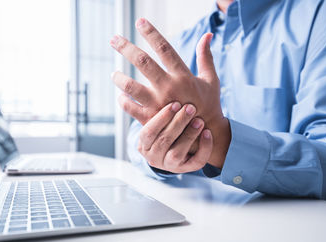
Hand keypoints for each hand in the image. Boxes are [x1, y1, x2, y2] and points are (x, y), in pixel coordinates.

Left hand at [111, 18, 230, 167]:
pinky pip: (130, 107)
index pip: (164, 48)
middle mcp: (169, 88)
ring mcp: (158, 104)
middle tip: (114, 39)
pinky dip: (123, 100)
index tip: (140, 22)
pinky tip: (121, 96)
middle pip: (143, 62)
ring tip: (114, 73)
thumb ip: (205, 56)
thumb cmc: (208, 104)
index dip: (151, 33)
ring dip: (119, 78)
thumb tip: (207, 34)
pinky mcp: (150, 120)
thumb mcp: (211, 79)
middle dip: (126, 47)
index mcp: (183, 76)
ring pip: (130, 86)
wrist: (205, 134)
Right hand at [138, 102, 212, 172]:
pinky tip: (207, 133)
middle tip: (190, 108)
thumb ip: (154, 106)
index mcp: (144, 144)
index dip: (161, 118)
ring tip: (199, 120)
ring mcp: (169, 165)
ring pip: (177, 153)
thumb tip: (151, 76)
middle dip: (178, 123)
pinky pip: (196, 162)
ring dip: (188, 135)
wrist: (181, 148)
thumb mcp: (157, 121)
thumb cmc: (168, 128)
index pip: (148, 132)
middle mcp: (154, 157)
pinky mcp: (186, 169)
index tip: (175, 103)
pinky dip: (203, 148)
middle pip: (163, 141)